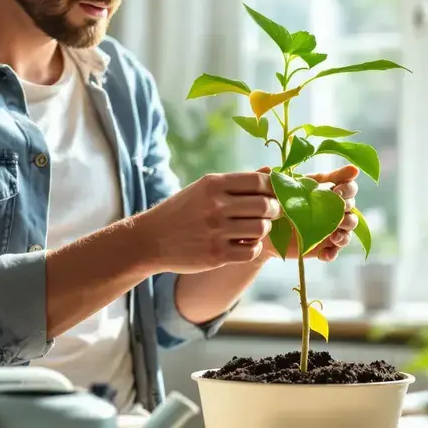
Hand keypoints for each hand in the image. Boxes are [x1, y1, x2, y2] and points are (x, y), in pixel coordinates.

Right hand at [133, 171, 281, 273]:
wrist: (151, 240)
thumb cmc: (182, 211)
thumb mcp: (204, 189)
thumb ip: (238, 182)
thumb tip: (271, 173)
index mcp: (213, 184)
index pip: (258, 181)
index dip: (275, 188)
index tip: (277, 193)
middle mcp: (215, 205)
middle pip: (265, 206)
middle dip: (275, 210)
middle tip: (272, 213)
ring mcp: (216, 231)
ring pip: (261, 229)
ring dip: (263, 229)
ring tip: (254, 229)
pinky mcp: (216, 255)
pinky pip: (251, 251)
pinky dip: (253, 248)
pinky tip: (244, 244)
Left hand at [258, 164, 359, 261]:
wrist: (265, 234)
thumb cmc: (273, 206)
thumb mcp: (275, 193)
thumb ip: (271, 180)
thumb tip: (268, 168)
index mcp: (324, 189)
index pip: (347, 184)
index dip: (347, 186)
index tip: (337, 190)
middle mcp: (332, 207)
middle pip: (351, 204)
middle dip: (347, 206)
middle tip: (338, 209)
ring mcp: (331, 227)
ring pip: (349, 226)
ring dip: (346, 230)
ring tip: (334, 236)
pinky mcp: (325, 245)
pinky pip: (337, 250)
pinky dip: (334, 252)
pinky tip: (324, 254)